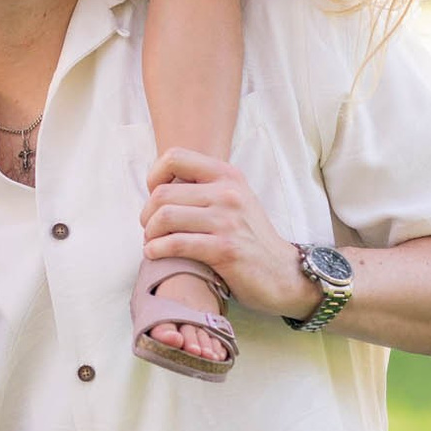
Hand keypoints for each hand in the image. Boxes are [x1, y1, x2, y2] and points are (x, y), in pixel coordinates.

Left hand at [141, 149, 320, 320]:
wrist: (283, 273)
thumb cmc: (250, 238)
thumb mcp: (233, 200)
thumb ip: (204, 187)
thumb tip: (158, 185)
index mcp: (227, 175)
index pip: (174, 157)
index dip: (154, 176)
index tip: (155, 197)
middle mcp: (228, 193)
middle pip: (163, 193)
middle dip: (147, 214)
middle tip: (149, 228)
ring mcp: (227, 221)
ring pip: (165, 217)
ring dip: (150, 233)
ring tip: (152, 242)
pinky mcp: (225, 249)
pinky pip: (177, 244)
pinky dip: (157, 250)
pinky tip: (154, 254)